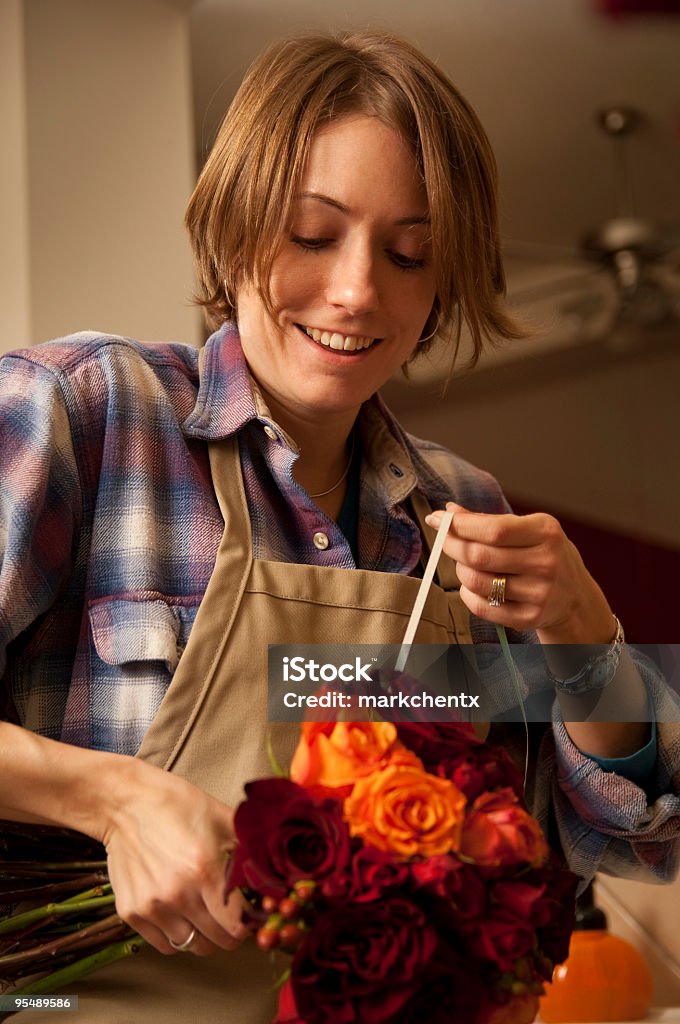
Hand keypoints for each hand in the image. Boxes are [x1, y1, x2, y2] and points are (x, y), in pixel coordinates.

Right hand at [99, 758, 250, 955]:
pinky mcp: (130, 911)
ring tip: (203, 912)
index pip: (237, 926)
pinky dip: (175, 936)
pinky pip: (163, 945)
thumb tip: (273, 874)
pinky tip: (179, 913)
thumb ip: (249, 849)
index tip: (249, 916)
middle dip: (230, 932)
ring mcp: (152, 906)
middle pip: (217, 941)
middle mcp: (178, 894)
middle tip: (229, 915)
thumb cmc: (177, 805)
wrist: (126, 802)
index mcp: (205, 870)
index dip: (249, 925)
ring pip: (190, 946)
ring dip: (202, 935)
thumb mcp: (222, 818)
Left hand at [425, 502, 613, 643]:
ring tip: (465, 564)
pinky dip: (468, 594)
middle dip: (452, 546)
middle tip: (443, 540)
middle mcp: (545, 563)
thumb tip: (447, 512)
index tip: (438, 520)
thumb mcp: (527, 529)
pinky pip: (481, 607)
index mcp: (546, 532)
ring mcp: (539, 593)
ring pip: (476, 582)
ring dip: (460, 570)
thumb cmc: (543, 554)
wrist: (575, 596)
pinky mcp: (529, 617)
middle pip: (479, 556)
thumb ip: (487, 521)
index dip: (459, 526)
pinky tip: (473, 586)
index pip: (493, 530)